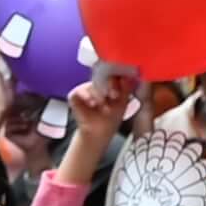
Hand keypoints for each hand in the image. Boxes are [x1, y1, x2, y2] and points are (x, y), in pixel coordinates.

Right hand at [57, 66, 138, 182]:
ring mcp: (85, 88)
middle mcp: (97, 83)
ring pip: (92, 85)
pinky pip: (79, 91)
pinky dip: (86, 97)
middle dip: (110, 86)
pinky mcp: (75, 95)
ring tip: (104, 107)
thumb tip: (130, 76)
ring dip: (99, 96)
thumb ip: (126, 89)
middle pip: (102, 76)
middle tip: (114, 96)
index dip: (118, 77)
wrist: (99, 133)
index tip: (124, 82)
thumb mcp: (123, 102)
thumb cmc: (111, 117)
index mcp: (109, 82)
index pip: (113, 72)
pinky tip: (92, 104)